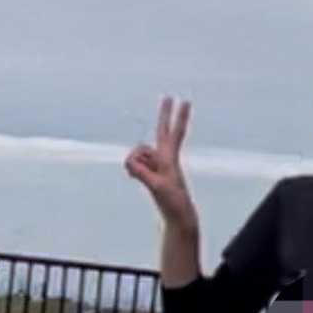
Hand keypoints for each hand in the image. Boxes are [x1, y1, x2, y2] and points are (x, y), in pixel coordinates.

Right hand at [124, 96, 199, 235]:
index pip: (174, 132)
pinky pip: (135, 163)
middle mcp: (165, 156)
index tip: (183, 101)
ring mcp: (158, 163)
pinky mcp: (153, 171)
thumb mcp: (155, 187)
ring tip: (144, 180)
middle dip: (165, 114)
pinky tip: (133, 177)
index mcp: (170, 157)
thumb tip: (129, 162)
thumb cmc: (172, 201)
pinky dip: (132, 168)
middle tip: (169, 97)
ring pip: (139, 153)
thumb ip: (141, 172)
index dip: (177, 117)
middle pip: (162, 131)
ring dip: (134, 164)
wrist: (178, 216)